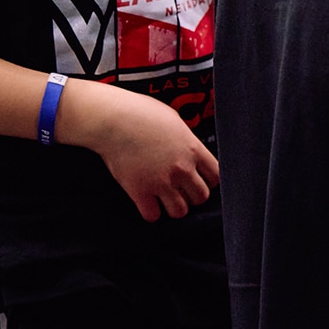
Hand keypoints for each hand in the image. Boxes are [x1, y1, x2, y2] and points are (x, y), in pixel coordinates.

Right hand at [56, 80, 217, 221]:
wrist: (112, 119)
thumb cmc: (139, 113)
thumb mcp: (173, 120)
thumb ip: (185, 139)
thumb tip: (189, 147)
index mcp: (192, 149)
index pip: (216, 176)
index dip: (209, 180)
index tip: (199, 179)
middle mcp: (181, 168)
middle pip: (201, 197)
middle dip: (192, 195)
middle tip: (181, 190)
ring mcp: (161, 182)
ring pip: (180, 211)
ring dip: (173, 207)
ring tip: (165, 198)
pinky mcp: (140, 191)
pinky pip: (153, 216)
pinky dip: (151, 212)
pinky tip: (147, 203)